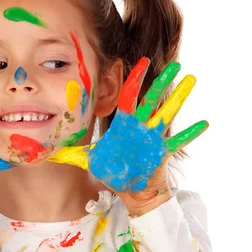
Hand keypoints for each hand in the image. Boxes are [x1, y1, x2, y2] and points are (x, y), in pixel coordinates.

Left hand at [48, 58, 207, 207]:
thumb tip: (47, 150)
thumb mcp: (88, 160)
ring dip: (180, 98)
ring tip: (192, 80)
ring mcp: (154, 138)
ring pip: (167, 114)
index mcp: (124, 124)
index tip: (139, 61)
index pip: (128, 97)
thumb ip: (70, 153)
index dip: (133, 79)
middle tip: (174, 64)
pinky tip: (204, 122)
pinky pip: (178, 141)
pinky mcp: (162, 152)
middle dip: (162, 82)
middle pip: (152, 100)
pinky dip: (191, 133)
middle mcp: (141, 127)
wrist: (130, 190)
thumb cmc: (113, 172)